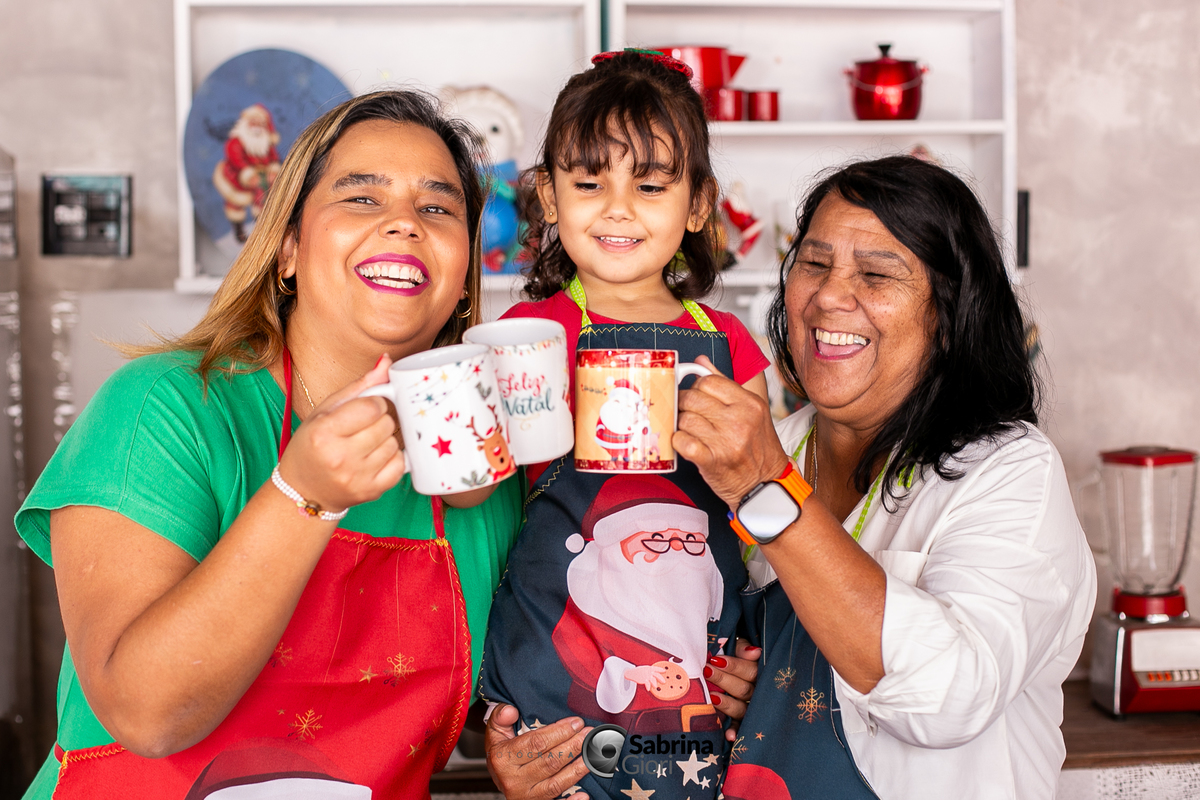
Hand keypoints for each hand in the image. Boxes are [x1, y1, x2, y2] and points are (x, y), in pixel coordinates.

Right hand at [277, 355, 404, 512]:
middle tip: (365, 428)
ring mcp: (357, 477)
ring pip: (395, 444)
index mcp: (324, 432)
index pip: (372, 406)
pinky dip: (393, 459)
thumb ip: (359, 386)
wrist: (304, 491)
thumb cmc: (312, 446)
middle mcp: (340, 457)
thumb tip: (387, 361)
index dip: (374, 404)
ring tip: (367, 444)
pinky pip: (400, 465)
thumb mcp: (325, 411)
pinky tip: (375, 458)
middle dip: (380, 421)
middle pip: (386, 424)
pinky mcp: (372, 492)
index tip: (366, 409)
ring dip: (386, 440)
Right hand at [485, 704, 591, 799]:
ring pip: (556, 783)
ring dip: (578, 767)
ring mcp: (526, 796)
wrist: (498, 778)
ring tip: (593, 753)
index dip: (558, 732)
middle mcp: (514, 780)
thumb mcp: (495, 732)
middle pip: (549, 762)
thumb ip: (500, 717)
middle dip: (573, 746)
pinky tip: (585, 794)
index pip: (535, 743)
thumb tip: (511, 710)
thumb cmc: (502, 753)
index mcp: (503, 759)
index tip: (575, 722)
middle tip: (589, 734)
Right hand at [624, 664, 668, 689]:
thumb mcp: (645, 669)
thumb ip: (650, 671)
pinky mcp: (643, 680)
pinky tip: (648, 689)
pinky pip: (647, 684)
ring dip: (654, 683)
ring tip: (655, 686)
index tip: (664, 671)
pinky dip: (648, 687)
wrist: (632, 673)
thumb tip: (655, 672)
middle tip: (664, 682)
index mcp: (649, 668)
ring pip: (652, 680)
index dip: (660, 669)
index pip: (656, 668)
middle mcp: (649, 672)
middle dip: (661, 678)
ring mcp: (646, 676)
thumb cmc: (638, 671)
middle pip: (657, 675)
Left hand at [673, 356, 788, 507]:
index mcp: (749, 403)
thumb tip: (701, 361)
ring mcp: (726, 441)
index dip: (695, 388)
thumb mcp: (750, 411)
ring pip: (684, 419)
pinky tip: (686, 444)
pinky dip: (679, 442)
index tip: (695, 398)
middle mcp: (739, 420)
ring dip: (682, 426)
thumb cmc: (756, 448)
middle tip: (689, 416)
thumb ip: (724, 384)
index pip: (708, 381)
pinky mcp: (712, 461)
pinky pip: (682, 442)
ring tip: (691, 433)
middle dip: (684, 406)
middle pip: (692, 398)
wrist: (766, 485)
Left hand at [705, 638, 760, 740]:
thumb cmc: (736, 657)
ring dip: (727, 704)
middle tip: (707, 671)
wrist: (736, 671)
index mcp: (760, 673)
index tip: (716, 660)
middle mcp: (758, 693)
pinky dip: (735, 732)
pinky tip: (729, 736)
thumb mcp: (740, 647)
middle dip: (724, 680)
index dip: (734, 666)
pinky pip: (740, 727)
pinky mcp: (743, 722)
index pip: (750, 671)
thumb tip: (754, 652)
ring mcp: (751, 708)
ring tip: (712, 697)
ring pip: (741, 709)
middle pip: (744, 689)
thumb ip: (744, 649)